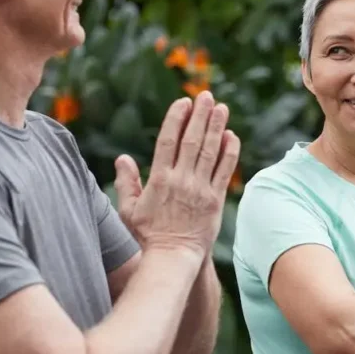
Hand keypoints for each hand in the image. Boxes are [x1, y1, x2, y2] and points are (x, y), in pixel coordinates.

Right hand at [113, 91, 240, 254]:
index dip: (176, 118)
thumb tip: (122, 158)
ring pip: (210, 151)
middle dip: (200, 115)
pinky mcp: (216, 199)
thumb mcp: (129, 209)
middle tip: (206, 95)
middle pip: (192, 140)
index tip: (183, 102)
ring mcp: (200, 189)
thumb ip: (127, 182)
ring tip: (221, 108)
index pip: (168, 141)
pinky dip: (229, 152)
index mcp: (159, 179)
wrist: (173, 258)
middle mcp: (181, 180)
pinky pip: (224, 171)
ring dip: (216, 127)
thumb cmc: (148, 235)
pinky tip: (232, 136)